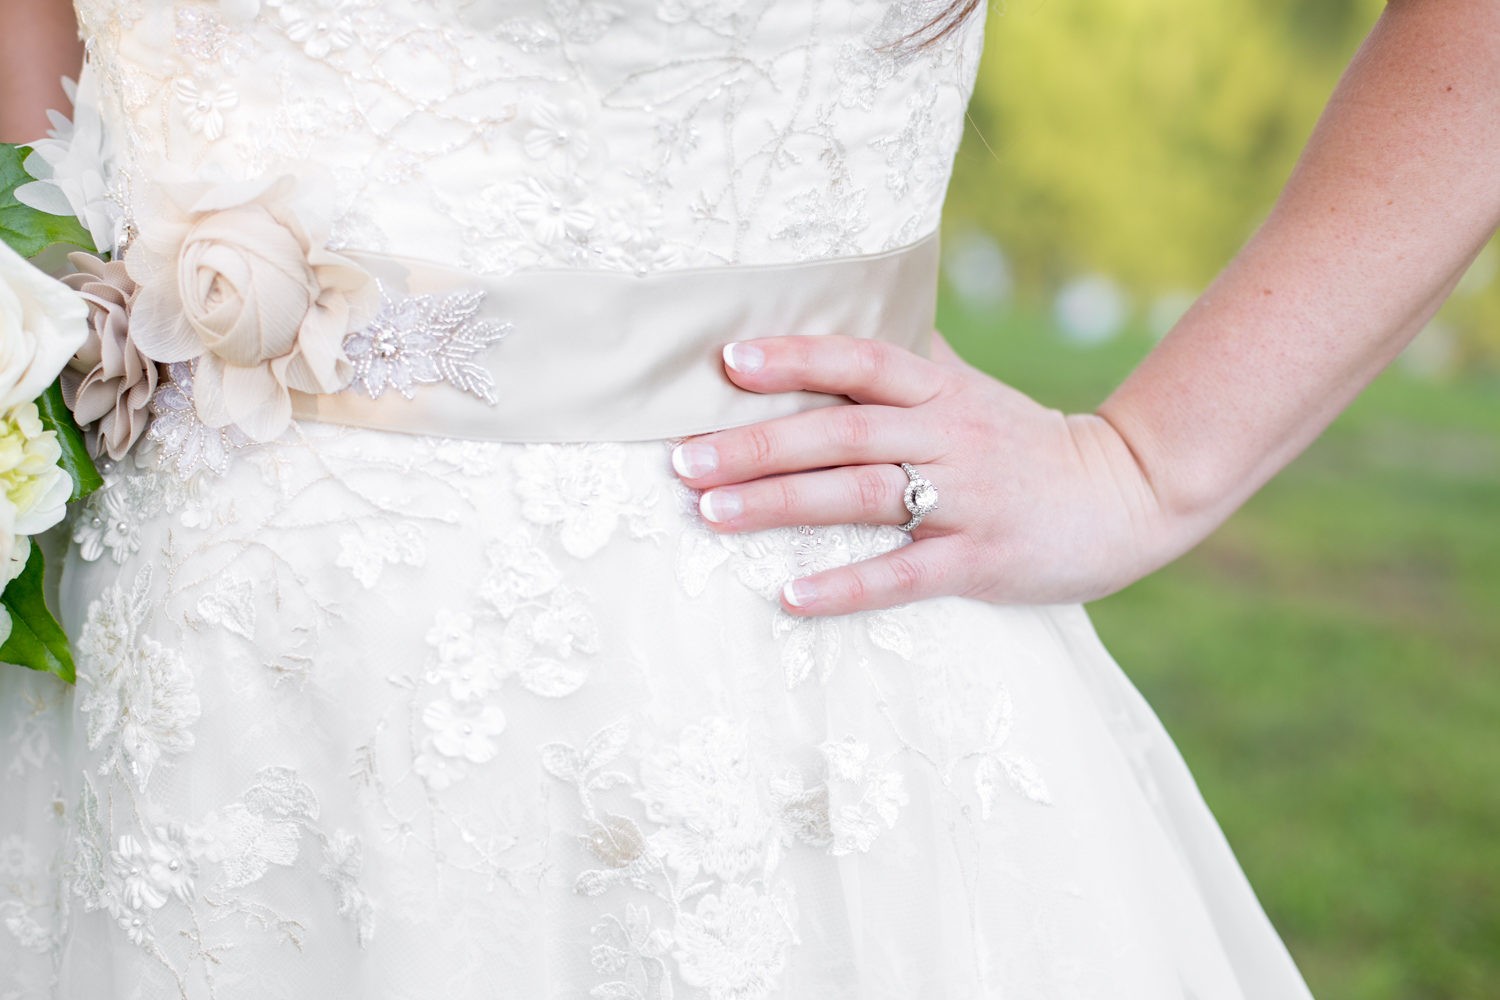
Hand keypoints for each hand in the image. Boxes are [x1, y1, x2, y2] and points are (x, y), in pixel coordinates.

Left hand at [671, 334, 1178, 616]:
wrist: (1127, 493)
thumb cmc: (1027, 443)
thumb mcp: (972, 392)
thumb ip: (913, 361)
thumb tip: (848, 316)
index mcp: (941, 392)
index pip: (861, 360)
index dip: (796, 357)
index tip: (727, 362)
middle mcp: (948, 436)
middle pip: (843, 431)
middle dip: (758, 444)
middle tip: (683, 459)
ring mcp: (966, 499)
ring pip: (862, 495)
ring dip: (781, 504)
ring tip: (711, 513)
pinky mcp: (982, 560)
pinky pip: (905, 574)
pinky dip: (846, 584)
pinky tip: (790, 594)